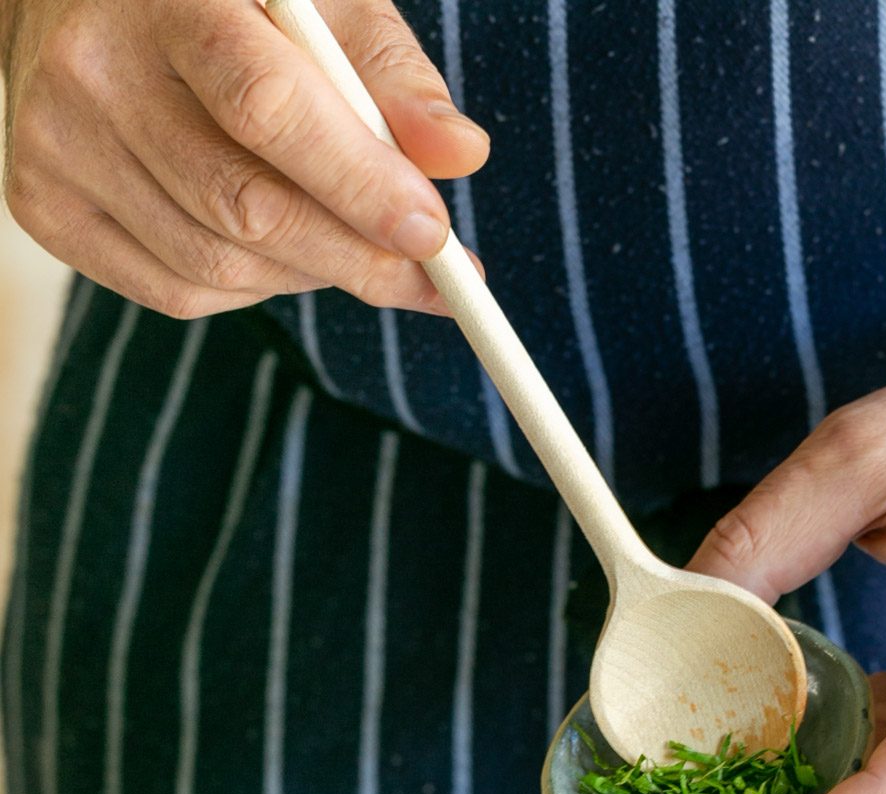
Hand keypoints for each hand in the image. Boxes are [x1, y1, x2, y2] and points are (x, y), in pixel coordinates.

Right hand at [1, 0, 488, 317]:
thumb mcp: (314, 0)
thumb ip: (387, 74)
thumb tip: (460, 155)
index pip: (268, 109)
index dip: (359, 184)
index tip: (435, 236)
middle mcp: (91, 73)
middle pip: (244, 208)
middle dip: (355, 258)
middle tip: (428, 277)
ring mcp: (55, 147)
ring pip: (217, 266)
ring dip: (310, 275)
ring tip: (348, 244)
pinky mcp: (44, 207)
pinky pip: (178, 291)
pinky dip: (251, 289)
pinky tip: (275, 249)